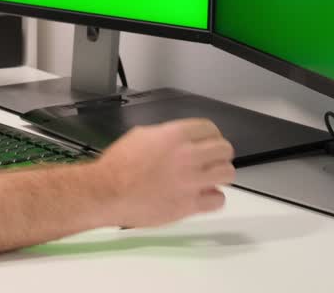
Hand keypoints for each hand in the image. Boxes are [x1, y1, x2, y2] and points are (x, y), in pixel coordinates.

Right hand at [94, 118, 235, 227]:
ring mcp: (191, 181)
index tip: (207, 142)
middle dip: (218, 154)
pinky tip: (202, 196)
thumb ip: (165, 135)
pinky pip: (218, 200)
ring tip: (208, 178)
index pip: (210, 129)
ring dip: (219, 175)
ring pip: (227, 173)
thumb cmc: (118, 165)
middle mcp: (188, 155)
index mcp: (175, 135)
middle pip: (224, 149)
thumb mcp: (139, 135)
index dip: (210, 136)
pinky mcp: (189, 204)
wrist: (107, 192)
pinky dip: (213, 198)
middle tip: (210, 161)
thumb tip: (176, 141)